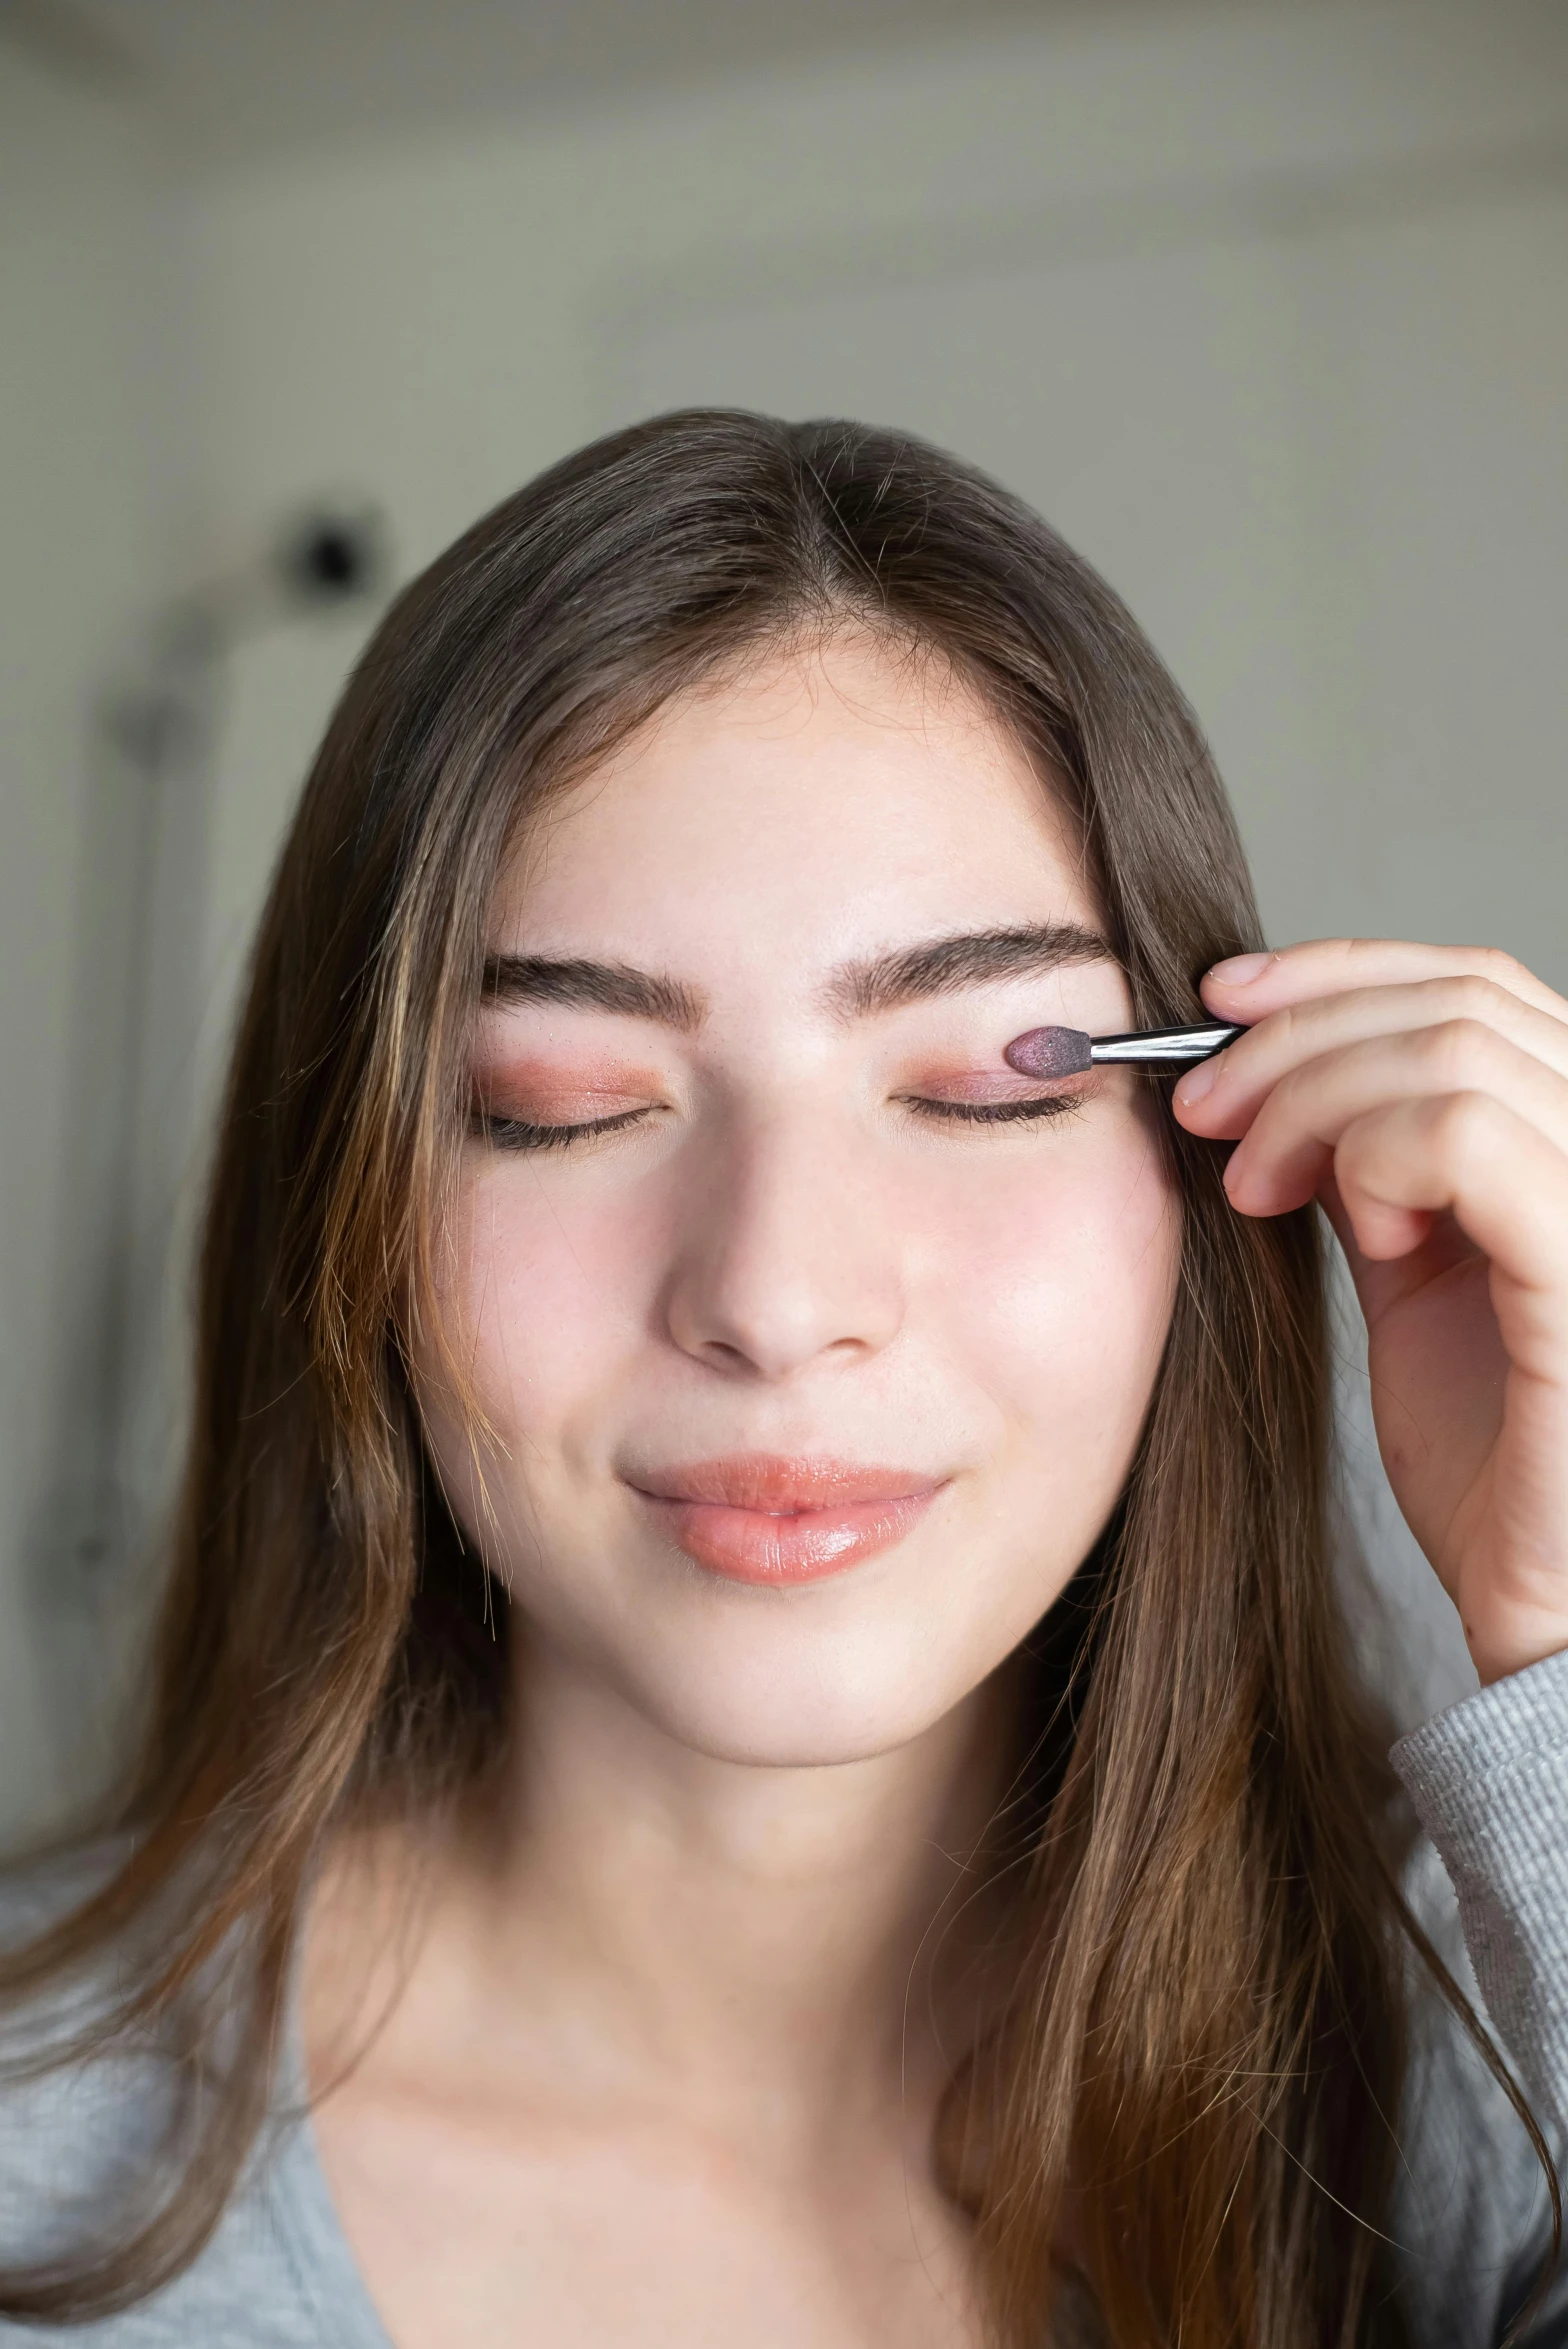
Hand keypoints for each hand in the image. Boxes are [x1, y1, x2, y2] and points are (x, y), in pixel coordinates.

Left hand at [1171, 940, 1567, 1687]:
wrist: (1553, 1615)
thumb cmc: (1499, 1471)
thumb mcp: (1417, 1287)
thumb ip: (1377, 1176)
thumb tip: (1285, 1084)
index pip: (1474, 985)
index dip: (1338, 971)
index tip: (1217, 1005)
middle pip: (1456, 998)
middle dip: (1294, 1034)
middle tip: (1199, 1106)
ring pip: (1452, 1049)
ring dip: (1310, 1094)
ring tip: (1248, 1179)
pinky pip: (1470, 1137)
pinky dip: (1370, 1150)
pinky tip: (1335, 1215)